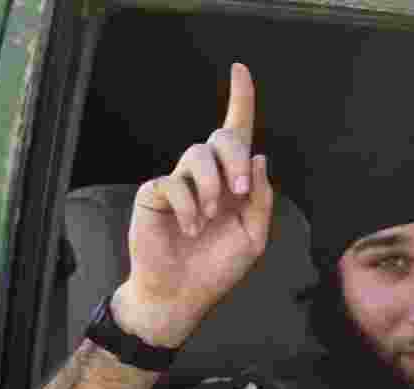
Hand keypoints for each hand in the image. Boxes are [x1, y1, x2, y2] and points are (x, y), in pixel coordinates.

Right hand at [114, 63, 274, 346]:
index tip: (240, 69)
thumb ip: (260, 198)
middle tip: (239, 190)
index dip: (241, 100)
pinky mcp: (153, 195)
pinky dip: (188, 207)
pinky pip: (172, 183)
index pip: (237, 134)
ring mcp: (178, 183)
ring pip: (197, 155)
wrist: (182, 295)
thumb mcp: (252, 236)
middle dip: (235, 158)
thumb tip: (259, 156)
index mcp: (232, 183)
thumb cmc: (216, 268)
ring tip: (209, 218)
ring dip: (211, 186)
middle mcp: (205, 177)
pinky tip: (190, 228)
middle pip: (222, 138)